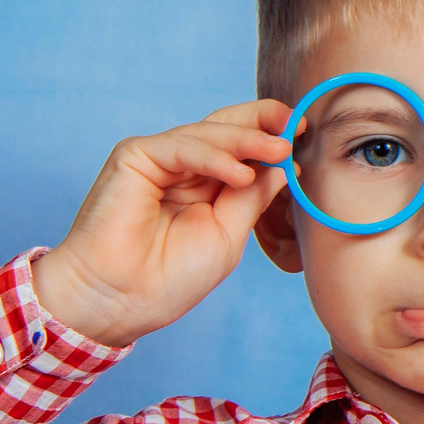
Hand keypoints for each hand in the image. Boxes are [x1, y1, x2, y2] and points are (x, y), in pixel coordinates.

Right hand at [32, 99, 293, 346]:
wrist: (120, 301)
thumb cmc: (167, 278)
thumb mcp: (227, 235)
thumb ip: (251, 197)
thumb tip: (283, 163)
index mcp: (202, 186)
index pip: (239, 150)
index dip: (270, 137)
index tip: (304, 134)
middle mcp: (180, 167)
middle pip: (225, 129)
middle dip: (263, 123)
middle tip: (297, 122)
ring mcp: (157, 159)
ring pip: (208, 135)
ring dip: (247, 140)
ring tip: (280, 149)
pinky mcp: (134, 157)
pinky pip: (182, 148)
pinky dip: (214, 157)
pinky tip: (241, 173)